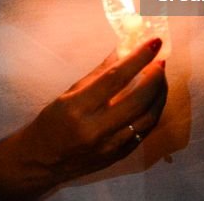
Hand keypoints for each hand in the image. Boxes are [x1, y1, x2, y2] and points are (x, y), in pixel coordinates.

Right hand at [9, 37, 167, 185]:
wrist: (43, 161)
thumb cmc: (52, 122)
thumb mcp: (69, 93)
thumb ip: (98, 73)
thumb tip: (123, 50)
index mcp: (79, 107)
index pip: (115, 78)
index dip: (138, 58)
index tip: (153, 43)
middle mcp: (96, 128)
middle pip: (138, 100)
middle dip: (155, 77)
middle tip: (160, 62)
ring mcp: (110, 146)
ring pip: (148, 118)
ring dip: (159, 94)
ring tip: (161, 78)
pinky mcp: (119, 156)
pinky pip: (145, 132)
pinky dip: (153, 112)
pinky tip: (154, 99)